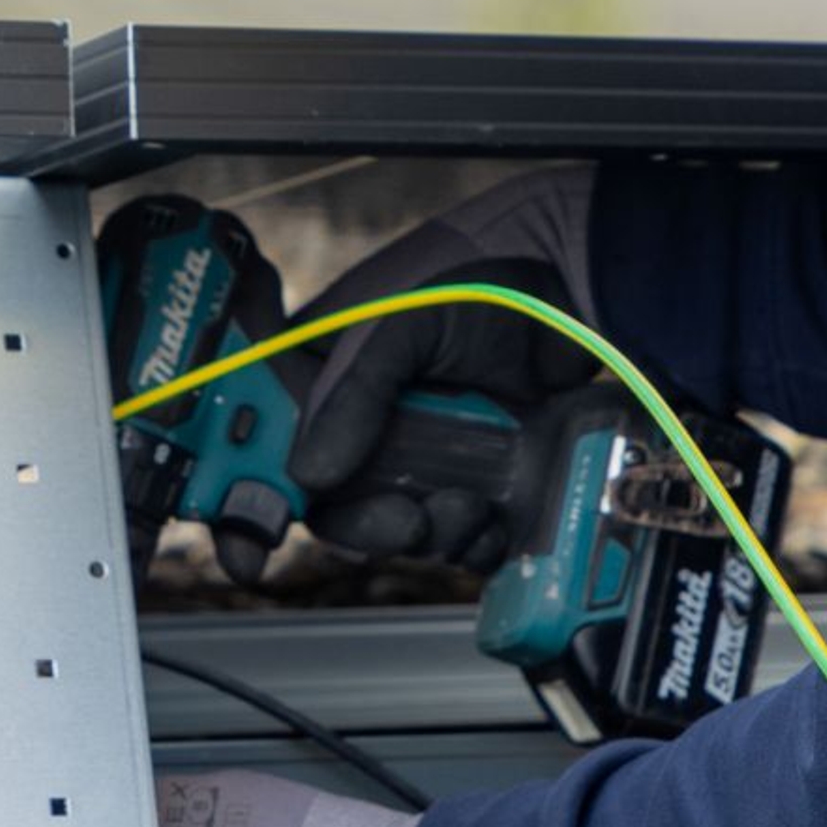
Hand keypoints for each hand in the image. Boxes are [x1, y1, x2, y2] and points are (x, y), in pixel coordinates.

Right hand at [234, 164, 601, 582]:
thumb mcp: (401, 324)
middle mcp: (364, 413)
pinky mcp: (475, 470)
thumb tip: (310, 475)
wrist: (580, 286)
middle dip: (364, 524)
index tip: (246, 549)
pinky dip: (469, 538)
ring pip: (394, 521)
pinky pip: (454, 530)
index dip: (250, 496)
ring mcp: (420, 444)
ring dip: (426, 532)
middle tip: (403, 521)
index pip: (264, 441)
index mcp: (322, 369)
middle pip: (331, 500)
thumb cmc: (482, 278)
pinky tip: (492, 516)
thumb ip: (351, 393)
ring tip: (466, 506)